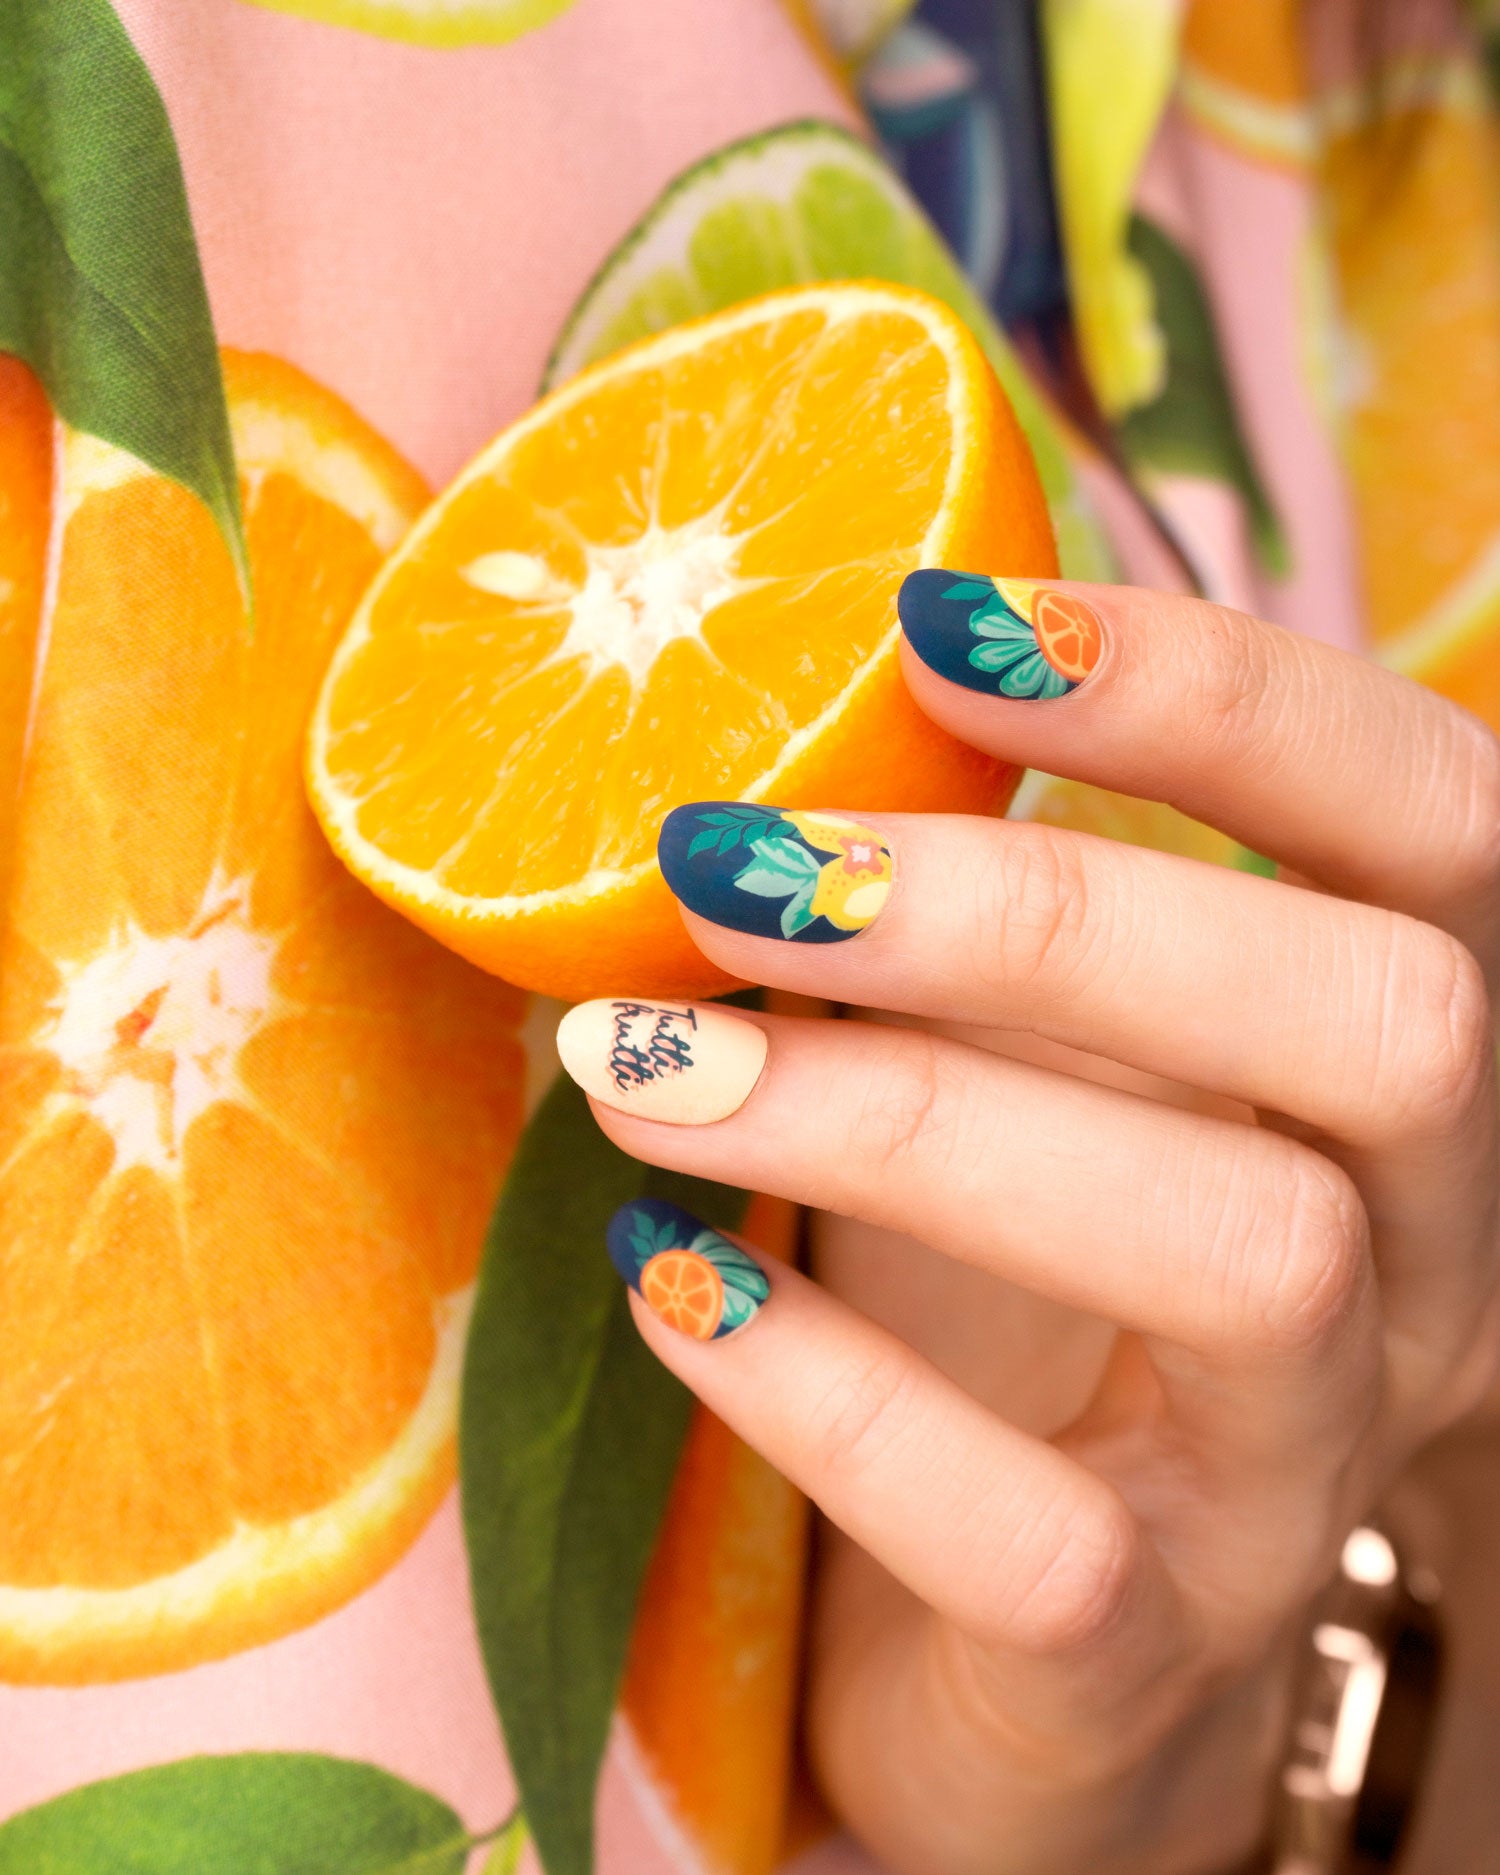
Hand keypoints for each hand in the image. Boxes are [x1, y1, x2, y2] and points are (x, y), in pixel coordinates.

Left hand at [558, 580, 1499, 1874]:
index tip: (939, 628)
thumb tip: (751, 747)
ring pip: (1250, 1258)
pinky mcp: (1156, 1655)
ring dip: (905, 1122)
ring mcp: (1305, 1473)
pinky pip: (1041, 1536)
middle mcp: (1424, 1261)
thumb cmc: (1007, 1300)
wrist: (1013, 1653)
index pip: (1435, 821)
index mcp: (1389, 1072)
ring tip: (642, 1058)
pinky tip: (666, 1277)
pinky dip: (823, 1388)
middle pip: (1384, 1022)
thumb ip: (973, 929)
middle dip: (1048, 914)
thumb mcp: (1019, 1075)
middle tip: (744, 865)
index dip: (1225, 698)